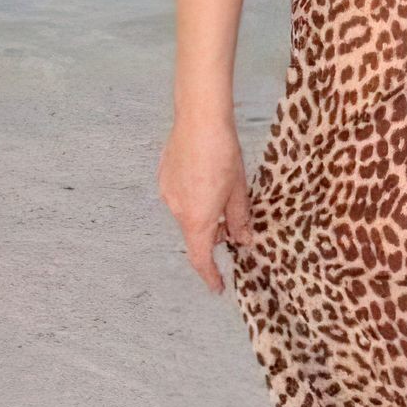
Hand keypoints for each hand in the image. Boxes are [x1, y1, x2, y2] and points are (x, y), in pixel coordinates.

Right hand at [157, 116, 254, 293]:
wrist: (199, 119)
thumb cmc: (223, 154)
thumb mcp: (238, 189)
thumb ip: (239, 219)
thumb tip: (243, 240)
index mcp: (197, 219)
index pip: (201, 258)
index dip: (210, 275)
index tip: (218, 287)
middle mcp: (177, 210)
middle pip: (195, 234)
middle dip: (213, 235)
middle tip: (232, 222)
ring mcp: (167, 193)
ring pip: (188, 214)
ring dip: (203, 213)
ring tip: (220, 189)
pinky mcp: (163, 177)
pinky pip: (179, 197)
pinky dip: (193, 197)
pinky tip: (204, 176)